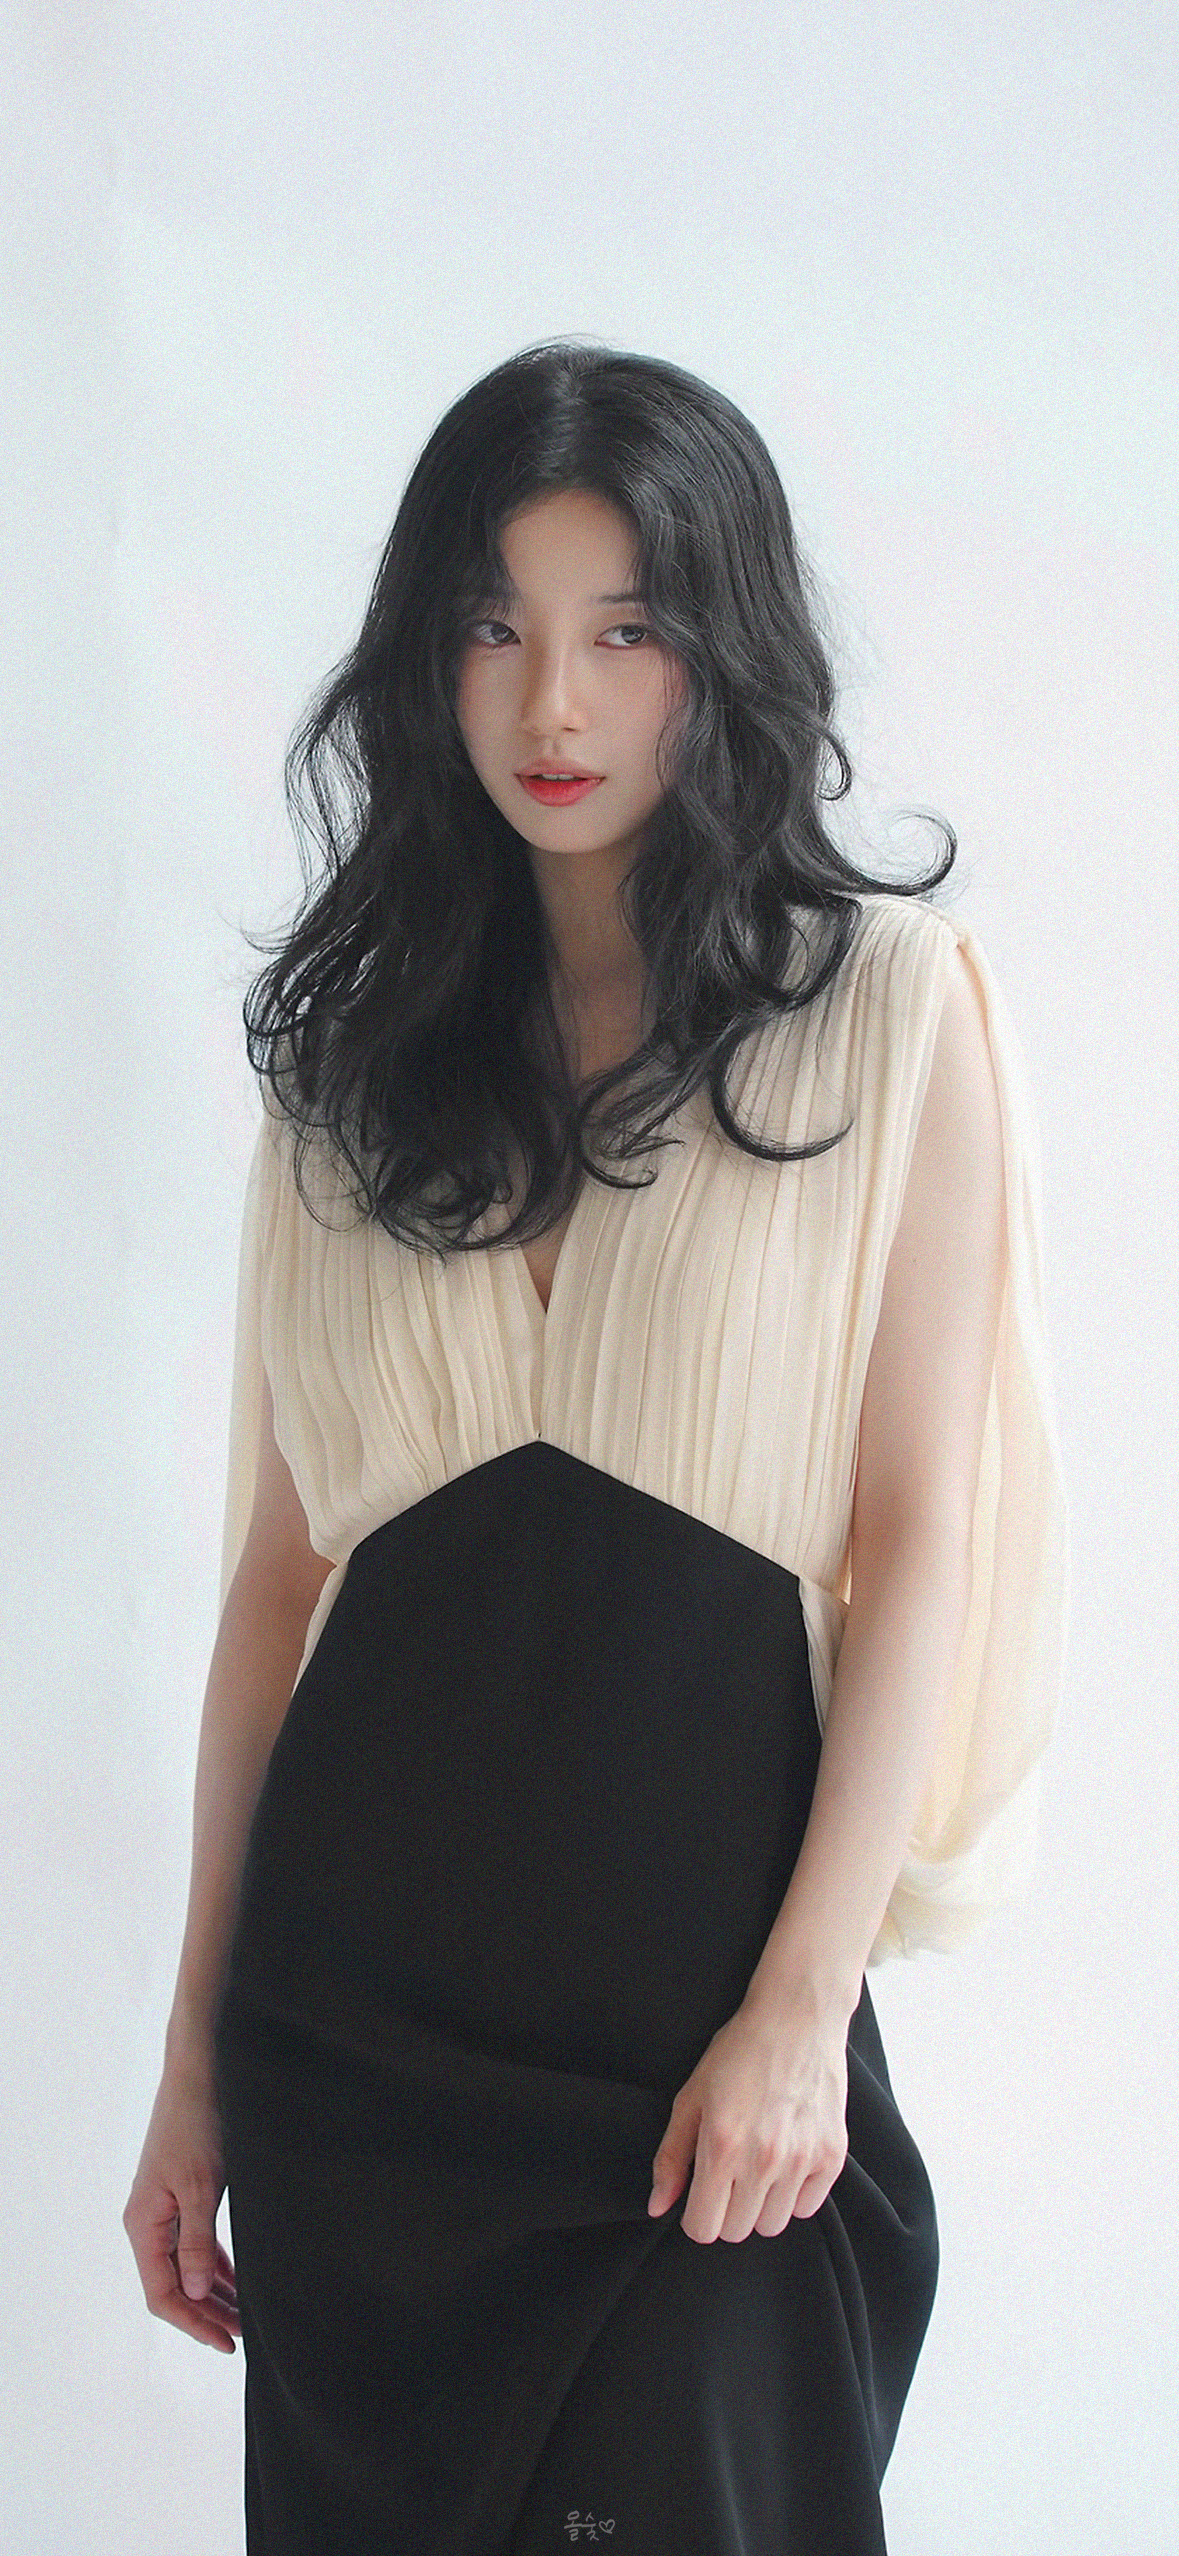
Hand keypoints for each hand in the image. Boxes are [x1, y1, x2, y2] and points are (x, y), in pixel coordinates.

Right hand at [123, 2050, 240, 2351]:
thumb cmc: (199, 2124)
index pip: (161, 2293)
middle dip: (206, 2314)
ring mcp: (165, 2209)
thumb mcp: (202, 2187)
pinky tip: (239, 2281)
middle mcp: (148, 2221)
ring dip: (213, 2293)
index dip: (193, 2323)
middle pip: (173, 2285)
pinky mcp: (183, 2195)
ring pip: (186, 2267)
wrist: (200, 2072)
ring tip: (245, 2317)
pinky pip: (195, 2243)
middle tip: (242, 2336)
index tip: (226, 2341)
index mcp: (144, 2224)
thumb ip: (197, 2242)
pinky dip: (216, 2265)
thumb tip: (197, 2293)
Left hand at [647, 1988, 850, 2243]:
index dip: (695, 2215)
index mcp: (722, 2146)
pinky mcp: (832, 2156)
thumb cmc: (738, 2053)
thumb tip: (658, 2206)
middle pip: (737, 2231)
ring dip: (760, 2204)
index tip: (700, 2194)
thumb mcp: (691, 2097)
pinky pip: (807, 2207)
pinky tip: (787, 2157)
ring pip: (772, 2225)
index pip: (703, 2229)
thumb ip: (671, 2156)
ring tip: (759, 2164)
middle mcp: (763, 2159)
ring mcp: (802, 2159)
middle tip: (729, 2172)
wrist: (796, 2018)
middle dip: (726, 2210)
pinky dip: (794, 2193)